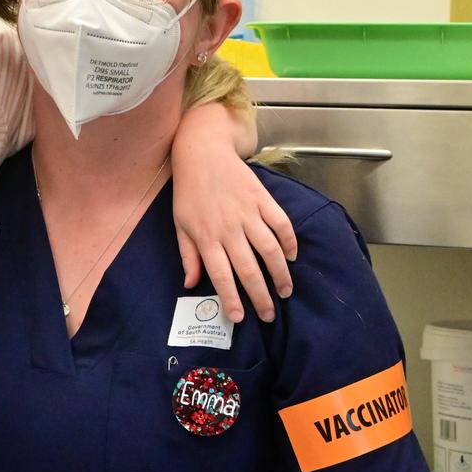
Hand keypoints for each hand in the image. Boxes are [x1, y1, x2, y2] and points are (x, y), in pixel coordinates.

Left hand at [171, 132, 296, 323]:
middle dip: (260, 297)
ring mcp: (248, 213)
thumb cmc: (189, 192)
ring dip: (280, 275)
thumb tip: (190, 284)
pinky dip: (290, 242)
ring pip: (270, 250)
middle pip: (249, 269)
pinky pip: (282, 224)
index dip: (231, 299)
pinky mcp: (263, 199)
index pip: (221, 276)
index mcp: (206, 237)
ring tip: (285, 291)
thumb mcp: (180, 224)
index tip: (240, 317)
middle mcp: (229, 228)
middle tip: (268, 315)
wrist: (203, 154)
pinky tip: (291, 257)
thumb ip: (188, 256)